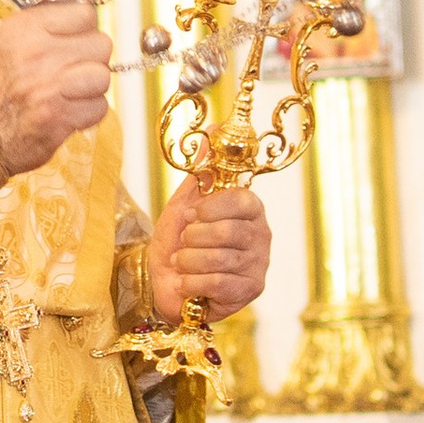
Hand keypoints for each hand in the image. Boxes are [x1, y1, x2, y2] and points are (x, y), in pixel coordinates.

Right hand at [0, 0, 111, 177]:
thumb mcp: (8, 40)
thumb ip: (45, 22)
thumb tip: (85, 8)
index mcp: (24, 28)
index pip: (85, 13)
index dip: (85, 29)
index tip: (75, 40)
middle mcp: (36, 54)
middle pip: (101, 44)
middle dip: (92, 58)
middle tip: (73, 69)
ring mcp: (48, 87)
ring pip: (103, 76)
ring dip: (92, 87)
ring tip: (71, 91)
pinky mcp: (59, 117)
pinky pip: (99, 107)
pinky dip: (88, 113)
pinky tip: (69, 111)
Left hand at [151, 182, 269, 319]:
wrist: (162, 281)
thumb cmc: (178, 240)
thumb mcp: (185, 202)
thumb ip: (202, 171)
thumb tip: (213, 132)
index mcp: (250, 209)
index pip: (241, 199)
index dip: (209, 208)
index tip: (189, 215)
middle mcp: (261, 235)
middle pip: (227, 231)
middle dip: (193, 238)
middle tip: (184, 243)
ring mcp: (259, 264)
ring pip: (219, 258)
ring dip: (188, 262)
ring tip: (182, 263)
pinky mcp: (250, 290)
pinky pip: (218, 283)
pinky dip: (192, 282)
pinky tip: (187, 283)